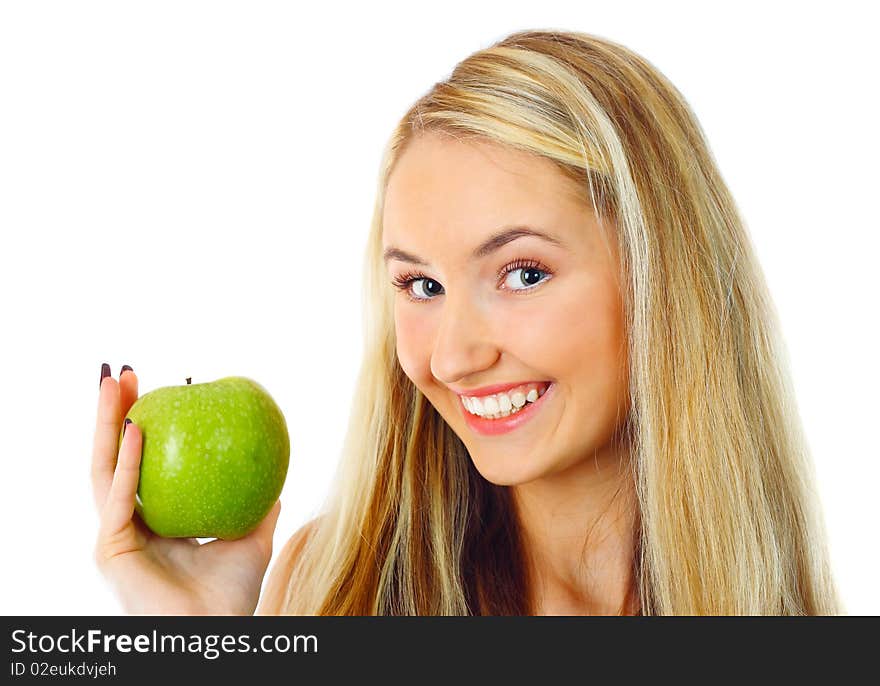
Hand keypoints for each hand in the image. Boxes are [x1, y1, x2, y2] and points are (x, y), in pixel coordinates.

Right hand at [91, 364, 280, 614]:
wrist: (218, 631)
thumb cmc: (233, 595)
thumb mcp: (253, 539)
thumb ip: (259, 509)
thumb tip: (275, 479)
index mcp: (155, 523)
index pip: (143, 463)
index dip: (143, 424)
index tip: (159, 388)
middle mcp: (129, 525)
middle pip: (114, 457)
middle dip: (114, 412)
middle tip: (121, 372)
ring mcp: (116, 536)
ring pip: (103, 469)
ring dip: (106, 422)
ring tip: (113, 382)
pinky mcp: (110, 548)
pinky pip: (119, 497)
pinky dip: (127, 462)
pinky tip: (135, 428)